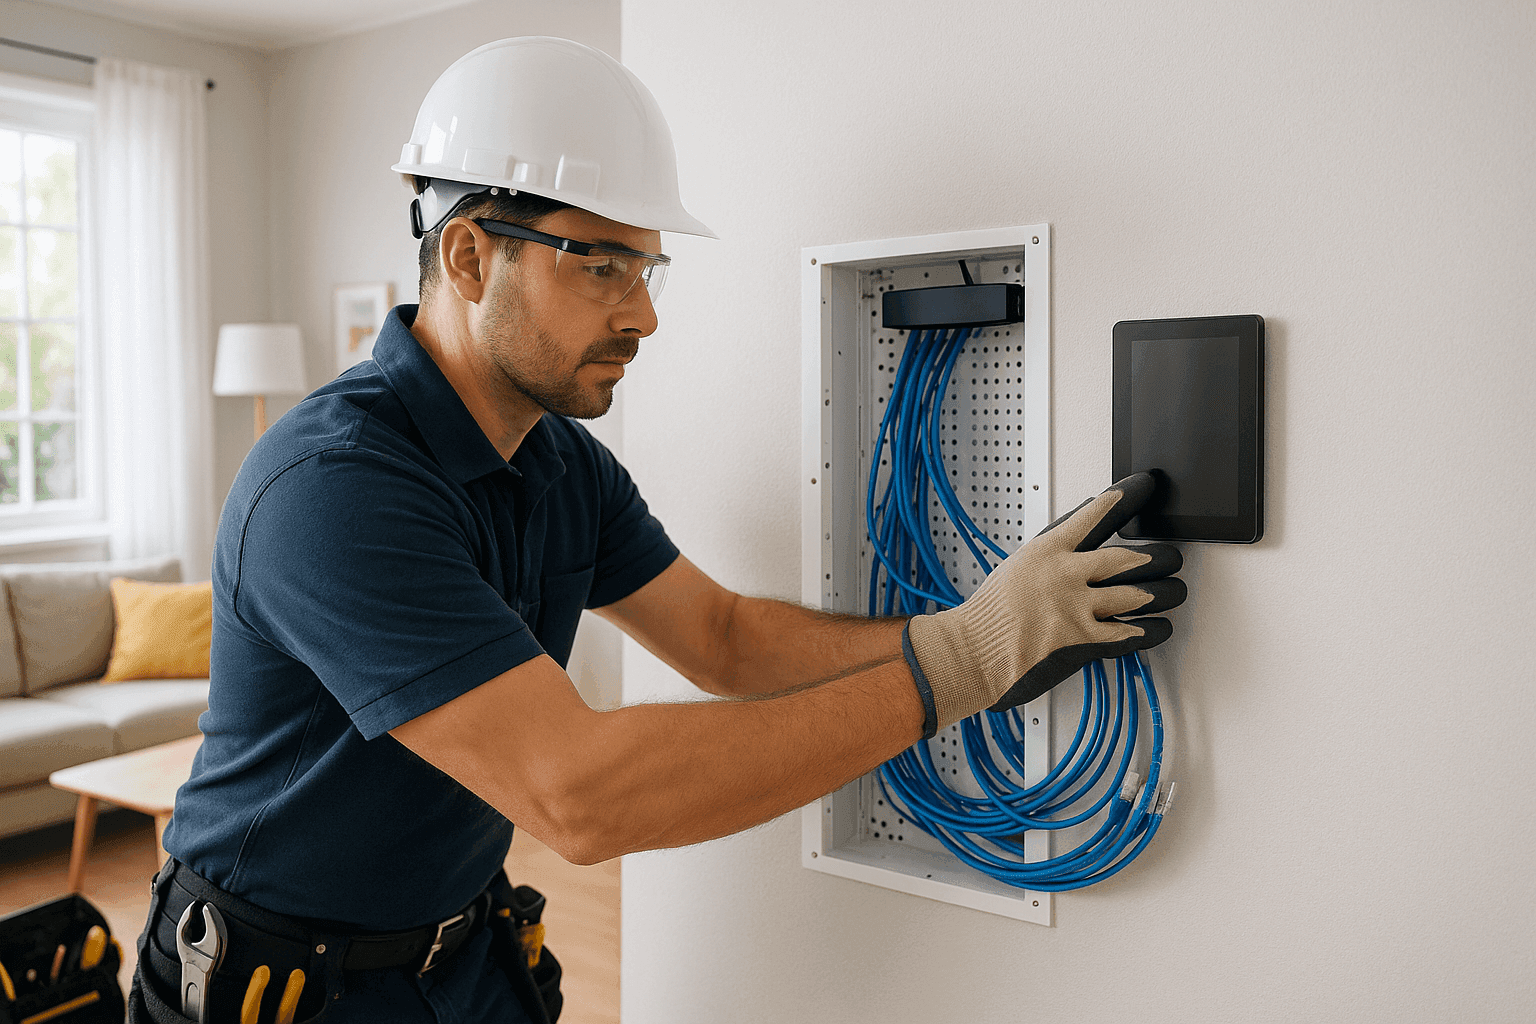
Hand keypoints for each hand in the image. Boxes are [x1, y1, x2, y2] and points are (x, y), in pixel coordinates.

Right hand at [903, 472, 1184, 734]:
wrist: (973, 650)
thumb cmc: (990, 613)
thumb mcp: (1018, 567)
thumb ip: (1054, 559)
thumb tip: (1082, 555)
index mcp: (1048, 550)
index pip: (1096, 514)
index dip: (1126, 498)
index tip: (1144, 487)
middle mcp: (1066, 575)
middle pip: (1130, 558)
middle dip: (1160, 557)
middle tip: (1172, 555)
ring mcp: (1076, 608)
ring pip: (1139, 595)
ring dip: (1165, 593)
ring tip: (1175, 590)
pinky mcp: (1083, 641)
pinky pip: (1130, 634)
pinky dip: (1152, 630)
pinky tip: (1161, 626)